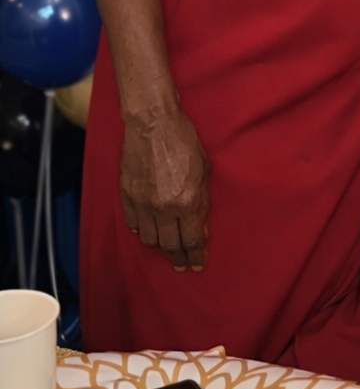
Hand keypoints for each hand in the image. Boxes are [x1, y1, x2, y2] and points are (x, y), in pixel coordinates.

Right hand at [120, 102, 209, 270]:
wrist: (153, 124)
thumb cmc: (184, 142)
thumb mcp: (204, 172)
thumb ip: (202, 203)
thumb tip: (200, 228)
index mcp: (186, 202)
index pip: (191, 240)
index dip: (196, 255)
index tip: (198, 264)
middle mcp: (163, 208)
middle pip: (169, 245)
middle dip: (178, 258)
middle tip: (183, 264)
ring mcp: (142, 203)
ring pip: (149, 238)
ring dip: (159, 247)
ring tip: (167, 249)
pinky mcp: (127, 196)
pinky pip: (133, 223)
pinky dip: (141, 230)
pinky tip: (148, 231)